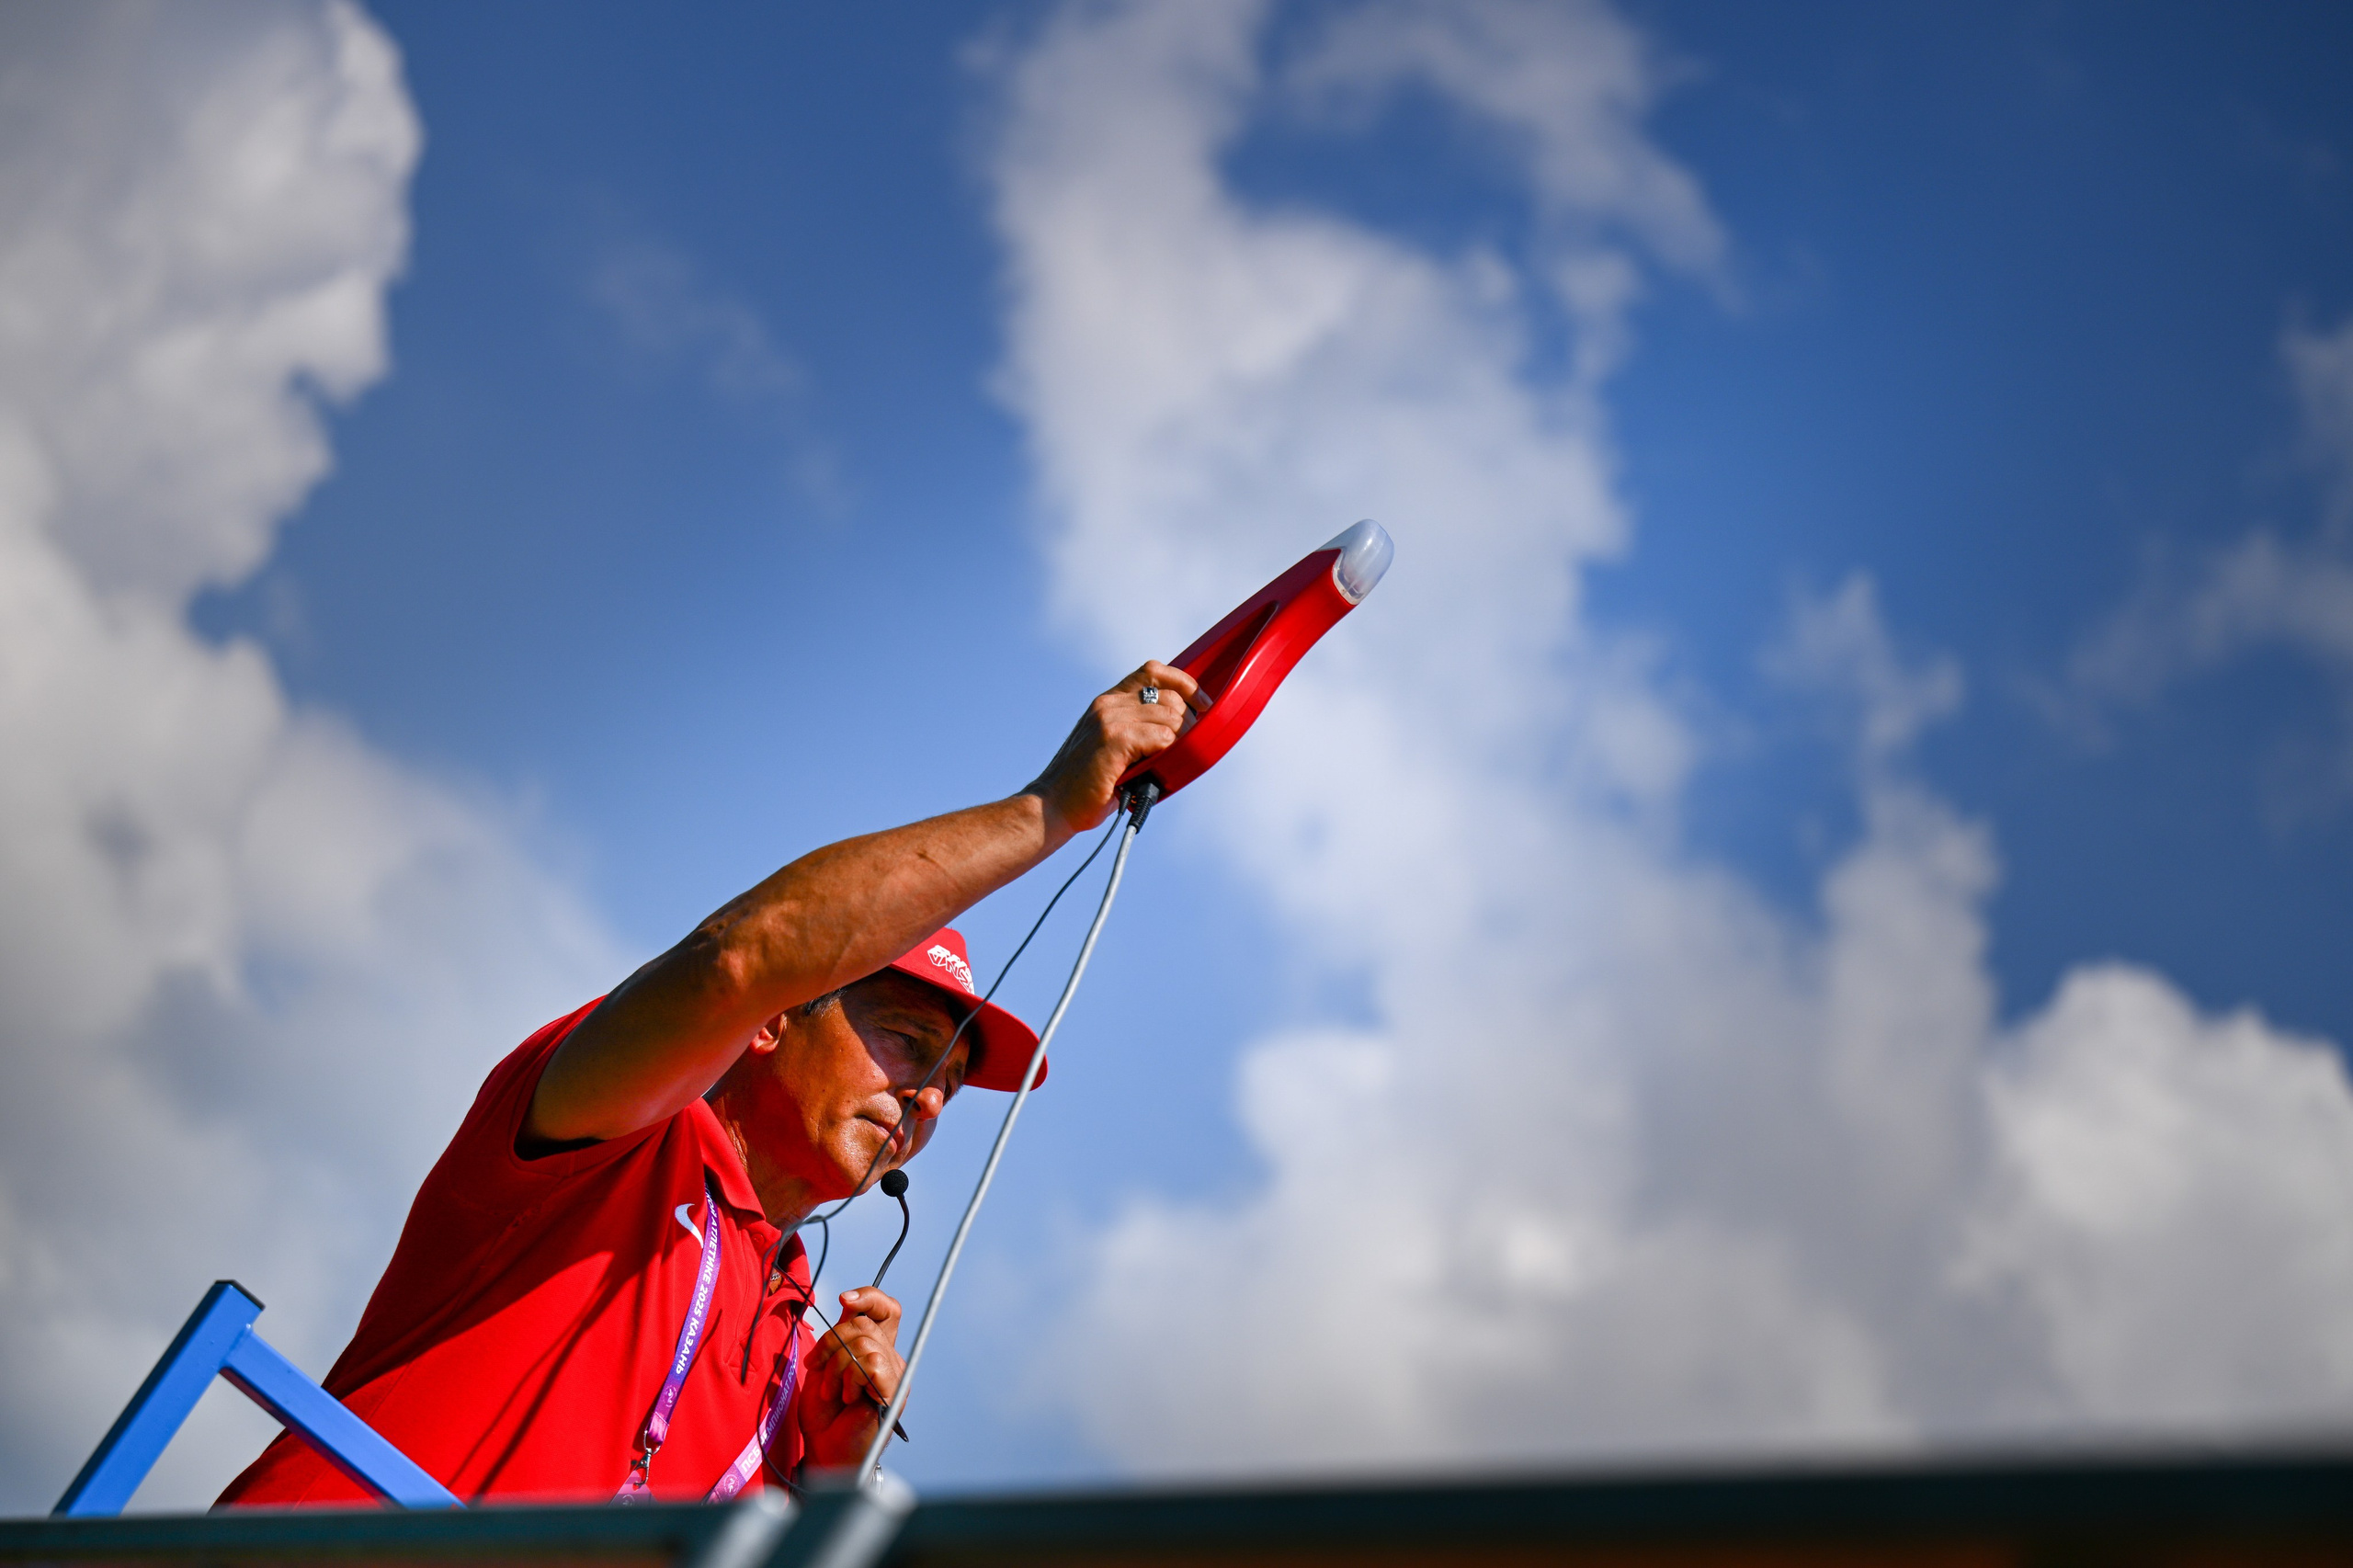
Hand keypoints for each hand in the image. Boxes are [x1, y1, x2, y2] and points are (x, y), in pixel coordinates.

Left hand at [797, 1286, 903, 1467]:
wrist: (824, 1450)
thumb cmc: (822, 1413)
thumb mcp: (824, 1364)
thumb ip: (838, 1335)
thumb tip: (848, 1301)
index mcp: (875, 1348)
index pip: (886, 1309)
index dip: (869, 1297)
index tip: (844, 1299)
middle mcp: (889, 1357)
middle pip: (865, 1322)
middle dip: (832, 1342)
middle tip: (819, 1368)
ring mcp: (894, 1374)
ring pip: (865, 1342)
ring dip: (837, 1367)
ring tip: (834, 1392)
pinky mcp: (894, 1390)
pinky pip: (871, 1363)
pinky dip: (851, 1378)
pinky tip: (849, 1398)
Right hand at [1025, 661, 1201, 836]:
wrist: (1054, 805)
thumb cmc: (1088, 783)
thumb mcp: (1112, 745)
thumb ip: (1138, 729)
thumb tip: (1183, 727)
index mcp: (1108, 701)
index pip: (1154, 670)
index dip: (1184, 683)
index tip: (1201, 704)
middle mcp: (1108, 704)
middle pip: (1170, 696)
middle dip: (1187, 722)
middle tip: (1180, 749)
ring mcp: (1110, 720)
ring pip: (1171, 717)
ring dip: (1178, 742)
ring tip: (1165, 763)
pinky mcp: (1115, 740)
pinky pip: (1162, 738)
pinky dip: (1167, 754)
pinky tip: (1154, 768)